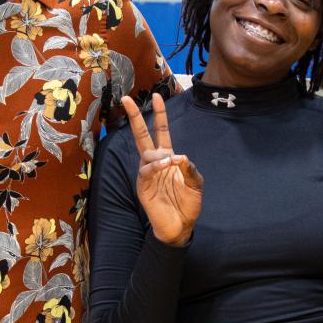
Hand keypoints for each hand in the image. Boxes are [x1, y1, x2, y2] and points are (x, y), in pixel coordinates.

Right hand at [122, 93, 202, 246]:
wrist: (180, 226)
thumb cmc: (187, 204)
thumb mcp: (195, 184)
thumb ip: (190, 169)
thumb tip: (180, 157)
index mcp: (168, 158)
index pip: (162, 131)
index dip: (160, 115)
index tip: (158, 96)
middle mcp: (155, 162)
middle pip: (142, 135)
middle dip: (135, 117)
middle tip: (127, 99)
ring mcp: (147, 174)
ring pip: (146, 154)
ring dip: (159, 155)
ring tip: (170, 162)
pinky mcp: (142, 186)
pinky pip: (146, 171)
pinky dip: (155, 166)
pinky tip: (165, 165)